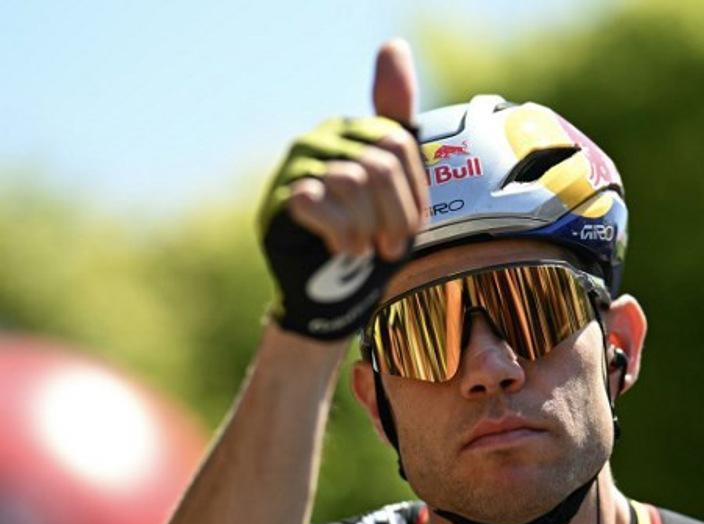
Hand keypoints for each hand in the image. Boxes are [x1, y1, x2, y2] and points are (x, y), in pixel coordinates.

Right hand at [258, 39, 428, 339]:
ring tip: (366, 250)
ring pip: (353, 183)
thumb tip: (393, 44)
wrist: (330, 291)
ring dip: (370, 228)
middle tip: (391, 247)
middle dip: (395, 216)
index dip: (413, 194)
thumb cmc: (366, 234)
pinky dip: (342, 233)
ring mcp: (297, 166)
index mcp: (352, 131)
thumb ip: (397, 121)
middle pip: (379, 165)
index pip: (399, 145)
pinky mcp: (281, 199)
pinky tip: (342, 249)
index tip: (411, 227)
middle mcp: (321, 138)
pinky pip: (320, 202)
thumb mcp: (395, 182)